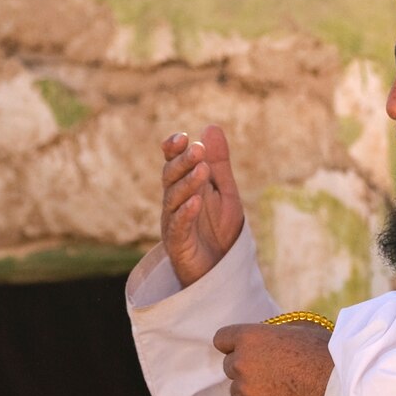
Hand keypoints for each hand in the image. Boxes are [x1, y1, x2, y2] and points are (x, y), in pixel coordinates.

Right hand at [159, 125, 244, 287]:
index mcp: (184, 185)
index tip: (182, 137)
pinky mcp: (177, 243)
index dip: (173, 149)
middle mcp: (174, 201)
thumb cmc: (219, 229)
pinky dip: (186, 213)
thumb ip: (218, 162)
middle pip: (170, 176)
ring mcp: (173, 222)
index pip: (172, 161)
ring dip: (188, 183)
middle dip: (183, 162)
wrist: (221, 269)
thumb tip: (211, 126)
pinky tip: (196, 202)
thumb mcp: (225, 191)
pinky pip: (178, 226)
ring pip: (173, 198)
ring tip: (202, 169)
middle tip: (197, 149)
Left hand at [212, 322, 332, 395]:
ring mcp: (247, 392)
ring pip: (238, 391)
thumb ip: (269, 334)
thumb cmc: (323, 352)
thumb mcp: (294, 329)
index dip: (233, 344)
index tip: (243, 349)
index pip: (221, 339)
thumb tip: (260, 339)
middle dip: (245, 367)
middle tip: (271, 370)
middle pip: (229, 367)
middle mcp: (242, 364)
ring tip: (281, 387)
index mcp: (249, 337)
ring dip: (252, 390)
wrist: (342, 386)